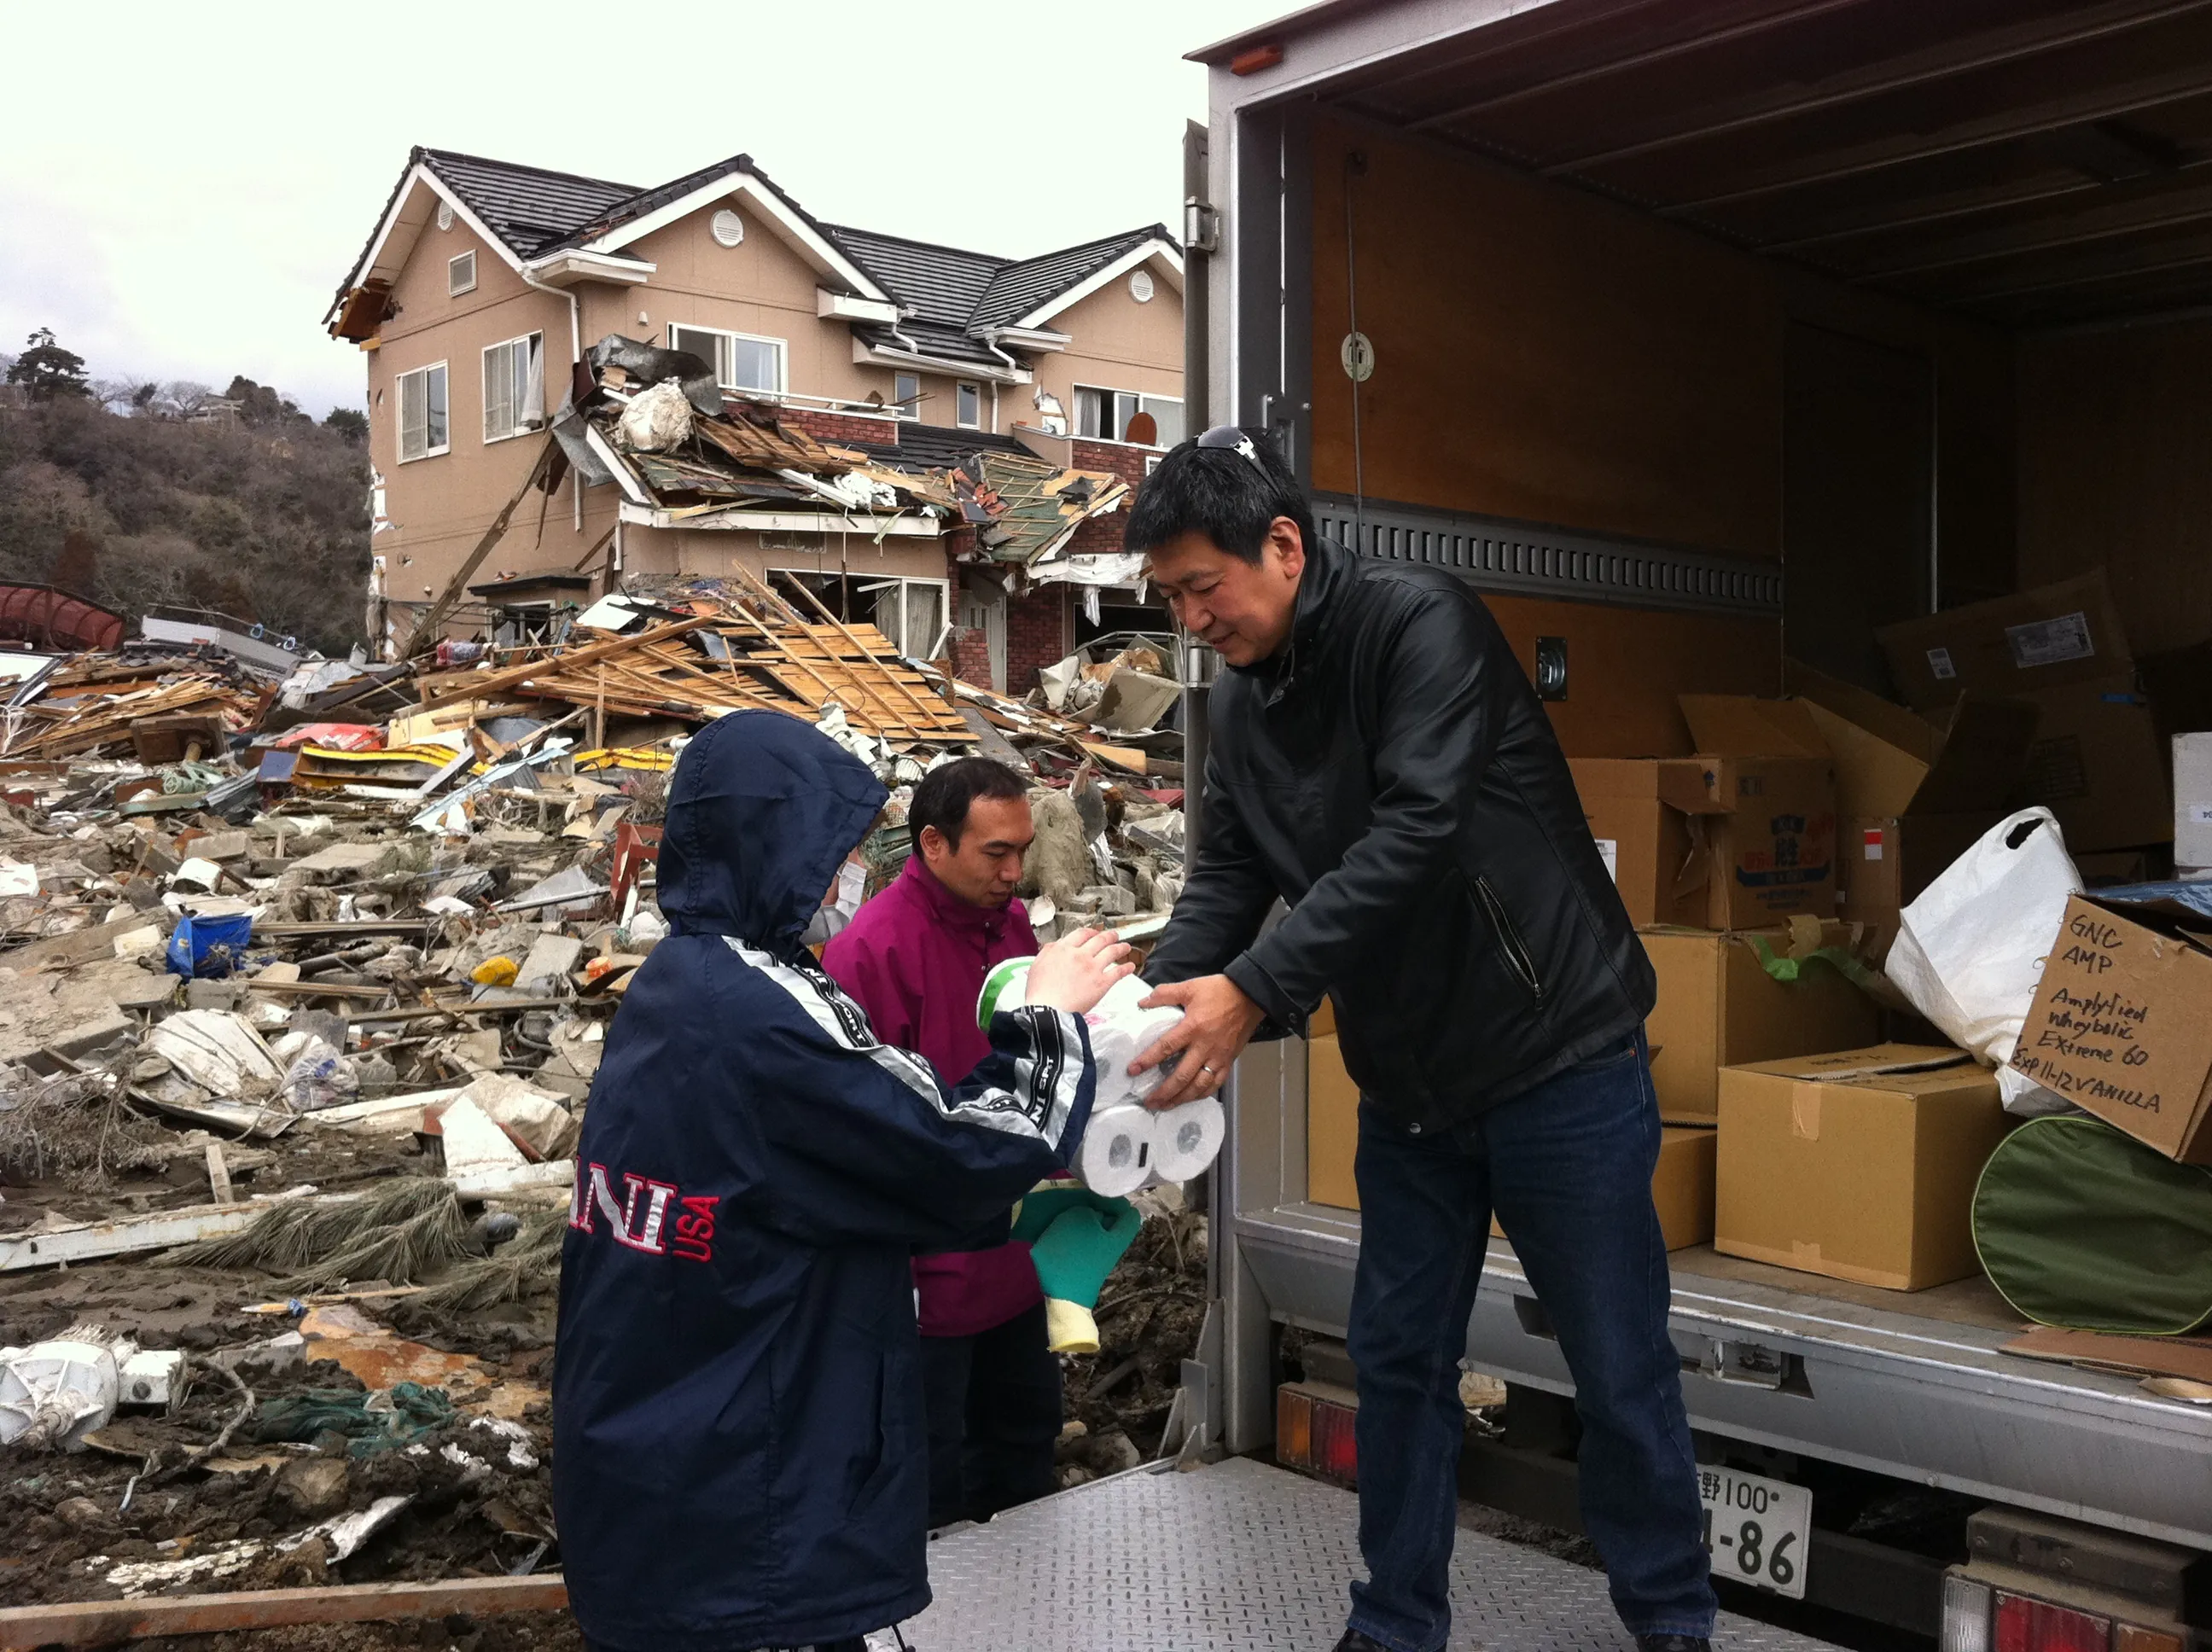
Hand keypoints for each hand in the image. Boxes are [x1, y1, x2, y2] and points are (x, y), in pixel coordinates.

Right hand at [1022, 927, 1134, 1014]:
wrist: (1048, 1010)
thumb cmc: (1040, 992)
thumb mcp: (1038, 964)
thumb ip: (1049, 951)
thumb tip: (1057, 946)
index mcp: (1064, 949)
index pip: (1082, 934)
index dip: (1092, 932)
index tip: (1095, 934)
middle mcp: (1080, 955)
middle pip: (1100, 939)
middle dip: (1110, 936)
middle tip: (1114, 936)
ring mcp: (1093, 968)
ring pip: (1112, 951)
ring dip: (1121, 947)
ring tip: (1126, 947)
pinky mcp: (1102, 983)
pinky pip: (1118, 972)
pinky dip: (1126, 968)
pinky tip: (1130, 966)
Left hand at [1130, 975, 1263, 1107]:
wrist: (1251, 996)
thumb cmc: (1220, 991)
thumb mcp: (1190, 987)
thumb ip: (1164, 994)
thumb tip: (1142, 1002)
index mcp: (1193, 1027)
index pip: (1166, 1047)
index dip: (1148, 1060)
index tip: (1133, 1071)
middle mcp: (1205, 1046)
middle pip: (1182, 1076)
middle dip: (1164, 1092)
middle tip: (1148, 1101)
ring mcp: (1219, 1057)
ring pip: (1199, 1086)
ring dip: (1181, 1099)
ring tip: (1166, 1106)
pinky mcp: (1229, 1061)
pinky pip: (1215, 1084)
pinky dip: (1201, 1094)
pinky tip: (1190, 1098)